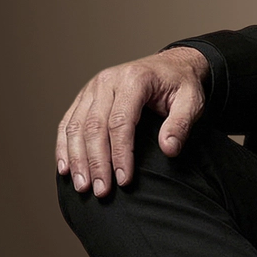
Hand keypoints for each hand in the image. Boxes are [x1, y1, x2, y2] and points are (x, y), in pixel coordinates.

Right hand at [56, 46, 209, 196]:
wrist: (171, 65)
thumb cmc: (181, 84)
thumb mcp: (192, 100)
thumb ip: (181, 124)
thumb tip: (169, 150)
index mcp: (135, 79)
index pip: (121, 121)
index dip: (120, 153)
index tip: (124, 180)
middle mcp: (108, 80)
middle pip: (94, 126)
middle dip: (96, 162)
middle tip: (101, 191)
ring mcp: (93, 87)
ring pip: (76, 126)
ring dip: (77, 159)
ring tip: (82, 186)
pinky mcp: (85, 96)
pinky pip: (68, 122)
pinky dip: (64, 146)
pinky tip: (66, 168)